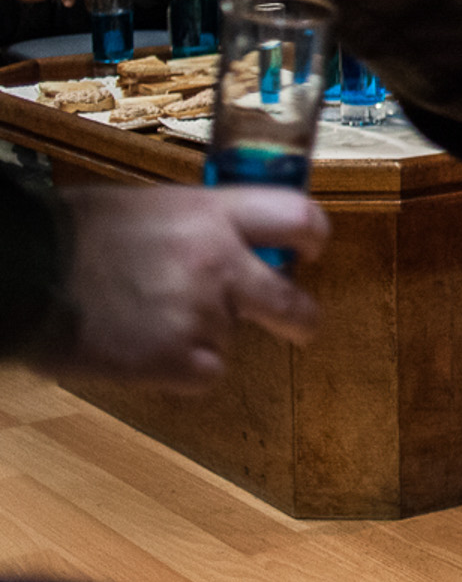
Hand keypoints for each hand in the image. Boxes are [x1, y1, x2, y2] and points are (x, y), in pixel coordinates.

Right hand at [56, 184, 329, 388]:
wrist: (24, 273)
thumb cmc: (74, 234)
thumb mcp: (148, 207)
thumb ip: (198, 226)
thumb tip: (228, 240)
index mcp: (213, 214)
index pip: (299, 216)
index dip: (313, 237)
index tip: (312, 251)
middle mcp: (219, 263)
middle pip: (291, 300)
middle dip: (301, 318)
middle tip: (299, 324)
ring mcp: (200, 314)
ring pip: (231, 339)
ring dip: (202, 337)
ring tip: (148, 321)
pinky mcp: (174, 360)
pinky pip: (204, 374)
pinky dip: (181, 371)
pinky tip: (145, 350)